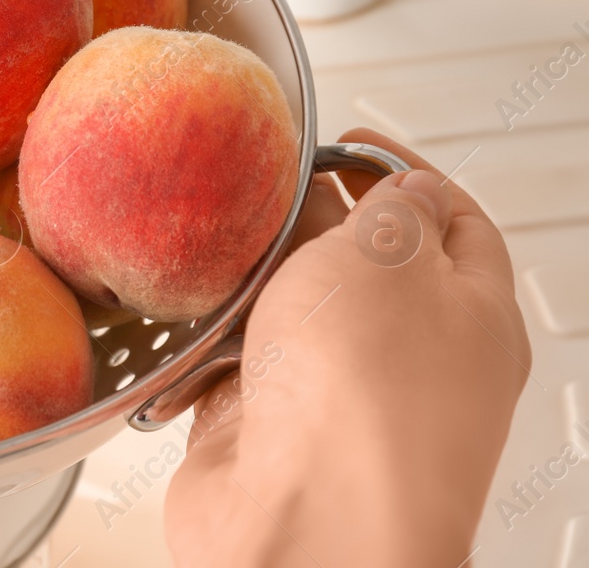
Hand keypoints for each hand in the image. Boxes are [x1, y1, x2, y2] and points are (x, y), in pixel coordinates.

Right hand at [164, 127, 529, 566]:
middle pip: (357, 260)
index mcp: (469, 313)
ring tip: (218, 254)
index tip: (347, 139)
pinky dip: (206, 344)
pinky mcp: (266, 426)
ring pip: (284, 310)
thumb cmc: (367, 398)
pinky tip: (191, 325)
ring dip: (246, 282)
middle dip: (306, 221)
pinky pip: (230, 362)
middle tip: (263, 190)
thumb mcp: (390, 255)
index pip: (451, 219)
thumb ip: (392, 207)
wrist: (309, 521)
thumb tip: (395, 187)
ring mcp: (333, 395)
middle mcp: (408, 357)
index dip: (401, 170)